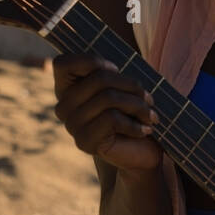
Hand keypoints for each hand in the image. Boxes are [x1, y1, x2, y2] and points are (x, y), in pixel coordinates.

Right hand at [52, 53, 161, 175]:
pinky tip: (145, 130)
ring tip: (151, 115)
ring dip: (138, 106)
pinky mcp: (84, 141)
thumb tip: (111, 69)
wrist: (141, 153)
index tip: (116, 70)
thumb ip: (110, 74)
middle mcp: (64, 106)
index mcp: (67, 88)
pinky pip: (112, 120)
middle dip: (131, 85)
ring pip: (108, 98)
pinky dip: (135, 124)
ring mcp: (72, 125)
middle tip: (149, 99)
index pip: (63, 63)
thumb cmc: (133, 114)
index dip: (93, 61)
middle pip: (99, 78)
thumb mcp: (122, 88)